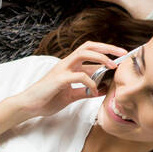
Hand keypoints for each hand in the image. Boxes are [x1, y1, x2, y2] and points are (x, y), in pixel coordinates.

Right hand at [11, 42, 127, 119]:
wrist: (29, 105)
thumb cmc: (48, 98)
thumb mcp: (71, 95)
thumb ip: (85, 91)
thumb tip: (102, 89)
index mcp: (70, 65)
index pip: (90, 51)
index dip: (106, 51)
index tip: (120, 57)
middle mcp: (66, 63)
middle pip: (88, 46)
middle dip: (107, 48)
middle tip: (123, 54)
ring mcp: (62, 69)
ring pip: (83, 53)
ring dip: (100, 58)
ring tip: (112, 66)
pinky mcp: (59, 79)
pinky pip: (78, 75)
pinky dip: (90, 81)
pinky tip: (95, 90)